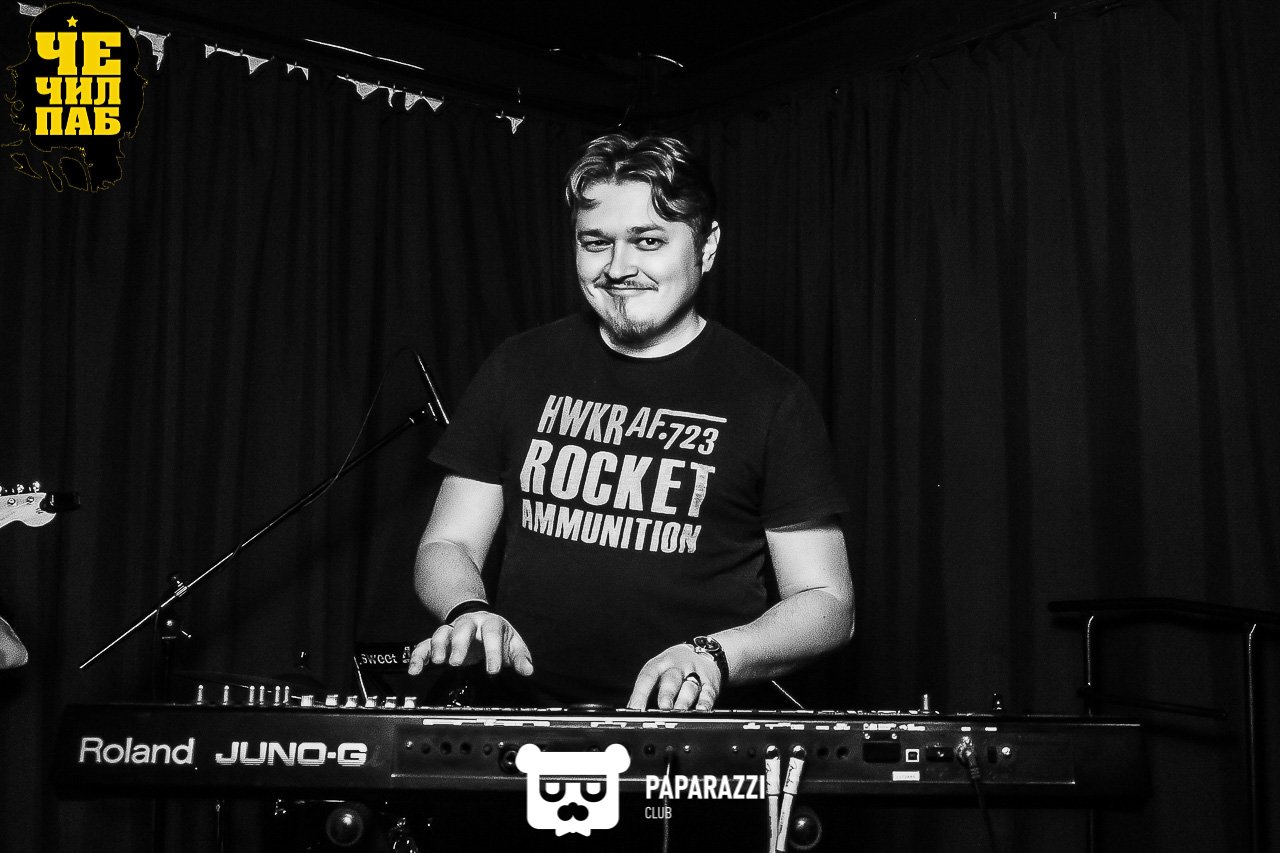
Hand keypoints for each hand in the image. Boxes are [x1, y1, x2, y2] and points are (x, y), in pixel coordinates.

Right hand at [407, 611, 533, 676]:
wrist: (479, 619)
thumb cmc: (496, 634)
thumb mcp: (512, 643)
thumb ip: (520, 657)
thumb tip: (528, 670)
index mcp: (490, 623)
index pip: (492, 633)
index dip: (493, 651)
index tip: (493, 669)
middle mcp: (469, 624)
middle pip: (463, 628)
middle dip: (459, 644)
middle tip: (457, 662)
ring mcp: (452, 631)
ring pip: (442, 633)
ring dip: (438, 646)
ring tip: (437, 661)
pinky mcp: (439, 641)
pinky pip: (425, 645)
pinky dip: (418, 656)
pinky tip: (414, 669)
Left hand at [627, 643, 720, 710]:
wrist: (704, 650)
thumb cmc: (674, 667)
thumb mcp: (659, 670)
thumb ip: (648, 690)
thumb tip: (633, 712)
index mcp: (660, 664)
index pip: (647, 677)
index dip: (640, 693)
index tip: (635, 709)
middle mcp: (677, 667)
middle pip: (671, 680)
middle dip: (667, 694)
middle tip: (662, 708)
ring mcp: (695, 673)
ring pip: (689, 686)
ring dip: (684, 700)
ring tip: (679, 711)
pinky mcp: (710, 682)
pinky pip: (708, 692)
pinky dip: (705, 702)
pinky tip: (701, 709)